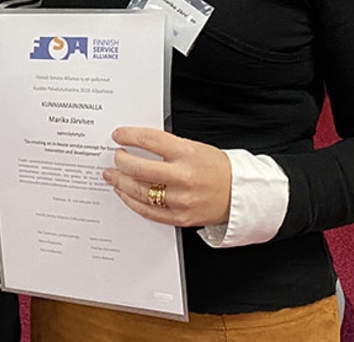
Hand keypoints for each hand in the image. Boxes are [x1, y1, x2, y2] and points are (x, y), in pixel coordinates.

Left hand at [101, 126, 231, 227]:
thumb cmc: (218, 169)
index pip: (149, 140)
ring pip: (139, 191)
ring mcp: (181, 199)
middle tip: (115, 157)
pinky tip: (124, 194)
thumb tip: (138, 144)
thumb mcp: (197, 148)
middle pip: (139, 168)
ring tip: (112, 176)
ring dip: (121, 182)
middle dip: (120, 161)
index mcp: (187, 153)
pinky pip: (148, 211)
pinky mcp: (180, 217)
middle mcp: (183, 177)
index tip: (118, 135)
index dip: (128, 136)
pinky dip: (131, 202)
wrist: (241, 195)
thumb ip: (169, 147)